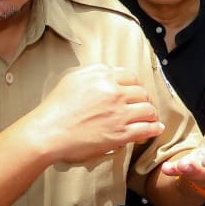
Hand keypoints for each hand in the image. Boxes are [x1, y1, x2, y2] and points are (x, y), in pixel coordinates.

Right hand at [24, 64, 163, 163]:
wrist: (49, 132)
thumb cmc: (56, 107)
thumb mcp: (72, 79)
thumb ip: (94, 72)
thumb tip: (110, 72)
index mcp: (103, 77)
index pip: (130, 77)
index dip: (134, 85)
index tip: (134, 92)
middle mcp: (114, 92)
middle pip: (142, 93)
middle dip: (144, 99)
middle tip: (142, 105)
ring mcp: (119, 114)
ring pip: (148, 110)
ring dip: (151, 114)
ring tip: (150, 118)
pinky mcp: (121, 134)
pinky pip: (146, 129)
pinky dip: (154, 128)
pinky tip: (155, 129)